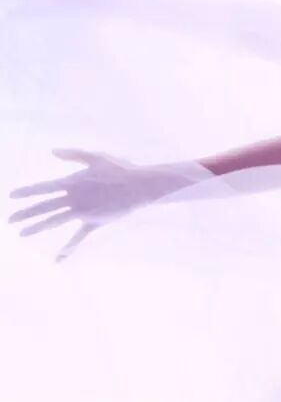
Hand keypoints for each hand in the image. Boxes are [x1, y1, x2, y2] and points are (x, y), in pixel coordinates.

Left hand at [8, 149, 206, 261]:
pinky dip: (68, 249)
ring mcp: (83, 212)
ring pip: (55, 221)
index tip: (12, 196)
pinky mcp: (93, 223)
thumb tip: (53, 151)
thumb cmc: (119, 169)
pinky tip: (57, 260)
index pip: (44, 188)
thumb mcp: (97, 157)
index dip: (28, 192)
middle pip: (45, 207)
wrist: (138, 187)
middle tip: (10, 219)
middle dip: (26, 213)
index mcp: (74, 182)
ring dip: (37, 227)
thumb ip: (74, 154)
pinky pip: (78, 237)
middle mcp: (75, 199)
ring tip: (21, 233)